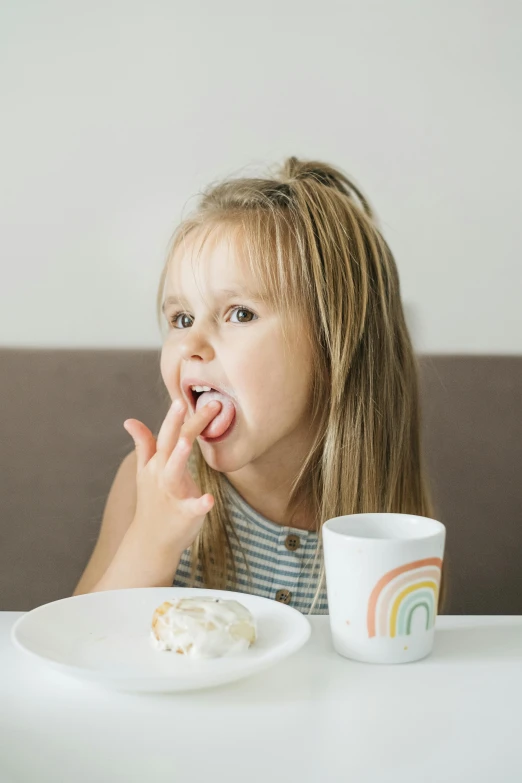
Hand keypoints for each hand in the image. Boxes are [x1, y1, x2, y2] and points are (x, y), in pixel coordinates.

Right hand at [122, 397, 221, 556]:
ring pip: (174, 472)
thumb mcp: (145, 472)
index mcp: (157, 463)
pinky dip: (200, 504)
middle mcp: (162, 475)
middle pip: (170, 445)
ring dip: (178, 456)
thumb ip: (143, 445)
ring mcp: (172, 494)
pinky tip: (210, 499)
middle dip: (177, 425)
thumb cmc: (153, 502)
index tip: (182, 398)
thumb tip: (129, 420)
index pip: (165, 435)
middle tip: (184, 403)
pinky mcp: (185, 514)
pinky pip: (193, 508)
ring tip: (185, 441)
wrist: (151, 541)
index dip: (174, 417)